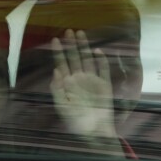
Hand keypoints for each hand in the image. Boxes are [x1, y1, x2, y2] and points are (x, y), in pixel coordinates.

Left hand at [51, 29, 120, 154]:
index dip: (59, 52)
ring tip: (81, 34)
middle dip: (71, 44)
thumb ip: (57, 89)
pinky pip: (103, 69)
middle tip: (68, 30)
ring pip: (87, 59)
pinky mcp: (104, 84)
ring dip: (84, 47)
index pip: (62, 63)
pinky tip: (98, 51)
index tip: (55, 39)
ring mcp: (92, 80)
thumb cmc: (76, 121)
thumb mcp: (61, 106)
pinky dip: (101, 60)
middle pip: (74, 58)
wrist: (95, 130)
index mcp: (68, 84)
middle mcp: (79, 79)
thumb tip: (55, 71)